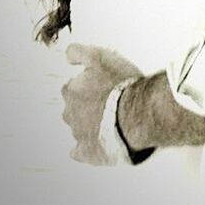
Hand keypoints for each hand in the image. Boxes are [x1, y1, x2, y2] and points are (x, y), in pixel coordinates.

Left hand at [62, 43, 141, 164]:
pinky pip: (79, 152)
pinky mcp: (88, 152)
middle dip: (87, 105)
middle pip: (74, 108)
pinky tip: (95, 144)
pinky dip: (85, 149)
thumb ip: (79, 52)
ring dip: (90, 124)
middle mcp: (69, 113)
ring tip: (112, 120)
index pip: (72, 86)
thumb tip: (66, 57)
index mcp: (70, 91)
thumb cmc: (121, 83)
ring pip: (79, 128)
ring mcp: (78, 134)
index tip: (104, 84)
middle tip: (110, 101)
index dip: (89, 84)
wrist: (138, 114)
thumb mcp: (100, 56)